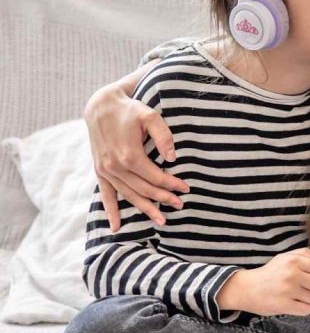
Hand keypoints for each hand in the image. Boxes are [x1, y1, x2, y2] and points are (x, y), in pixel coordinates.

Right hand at [84, 76, 187, 230]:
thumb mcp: (151, 116)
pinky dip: (110, 211)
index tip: (186, 188)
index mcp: (130, 155)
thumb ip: (164, 137)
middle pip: (144, 189)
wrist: (101, 106)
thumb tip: (173, 159)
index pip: (156, 178)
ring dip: (144, 209)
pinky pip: (105, 194)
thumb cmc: (129, 110)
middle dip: (163, 199)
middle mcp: (115, 166)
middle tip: (180, 205)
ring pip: (128, 195)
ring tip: (161, 220)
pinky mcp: (99, 170)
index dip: (172, 184)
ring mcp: (105, 170)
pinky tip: (116, 226)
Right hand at [217, 248, 309, 316]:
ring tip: (296, 295)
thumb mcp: (286, 257)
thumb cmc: (271, 273)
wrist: (246, 288)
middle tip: (308, 288)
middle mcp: (292, 273)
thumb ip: (306, 255)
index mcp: (295, 260)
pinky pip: (307, 310)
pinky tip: (293, 303)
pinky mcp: (283, 305)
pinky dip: (303, 308)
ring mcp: (288, 290)